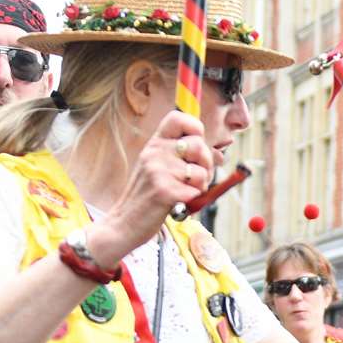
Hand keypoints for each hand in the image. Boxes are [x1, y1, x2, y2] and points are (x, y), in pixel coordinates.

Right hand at [88, 110, 211, 263]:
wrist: (125, 223)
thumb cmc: (147, 197)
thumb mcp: (158, 167)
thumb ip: (181, 156)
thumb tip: (217, 155)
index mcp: (155, 144)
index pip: (179, 118)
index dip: (196, 129)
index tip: (195, 148)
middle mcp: (155, 152)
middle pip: (199, 146)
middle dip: (207, 165)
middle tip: (196, 178)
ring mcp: (158, 171)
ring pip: (202, 172)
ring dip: (200, 187)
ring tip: (184, 193)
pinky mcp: (164, 191)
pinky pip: (196, 192)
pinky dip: (193, 202)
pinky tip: (178, 204)